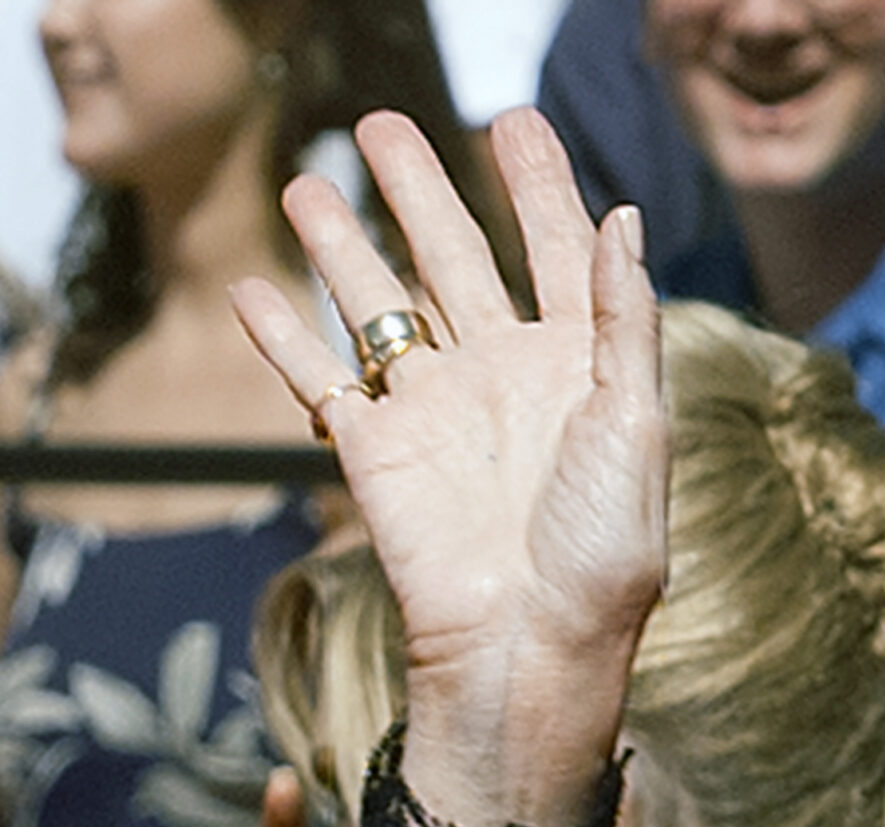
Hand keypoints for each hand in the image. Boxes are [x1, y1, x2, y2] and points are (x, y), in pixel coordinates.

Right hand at [229, 109, 664, 826]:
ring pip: (378, 304)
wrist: (530, 651)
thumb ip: (625, 322)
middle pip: (455, 260)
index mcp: (577, 373)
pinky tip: (249, 289)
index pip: (558, 256)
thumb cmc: (601, 557)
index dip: (538, 187)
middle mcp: (504, 380)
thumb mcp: (636, 431)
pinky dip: (280, 337)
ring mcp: (436, 412)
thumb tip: (622, 218)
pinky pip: (318, 379)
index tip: (513, 118)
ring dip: (340, 245)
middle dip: (421, 191)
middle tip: (383, 121)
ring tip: (309, 182)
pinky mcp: (376, 450)